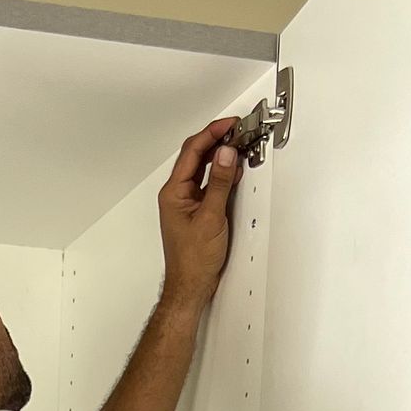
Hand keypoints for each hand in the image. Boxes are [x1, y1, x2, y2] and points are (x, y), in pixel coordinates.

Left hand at [157, 118, 240, 314]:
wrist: (191, 286)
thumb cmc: (193, 260)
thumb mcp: (211, 217)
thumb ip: (219, 183)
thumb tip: (226, 154)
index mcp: (173, 192)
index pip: (192, 151)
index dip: (212, 133)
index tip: (230, 124)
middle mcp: (176, 194)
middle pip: (195, 155)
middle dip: (215, 139)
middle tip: (236, 130)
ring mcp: (186, 202)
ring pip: (202, 167)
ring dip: (219, 154)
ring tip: (237, 143)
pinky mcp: (196, 209)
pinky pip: (207, 182)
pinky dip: (221, 172)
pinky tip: (233, 168)